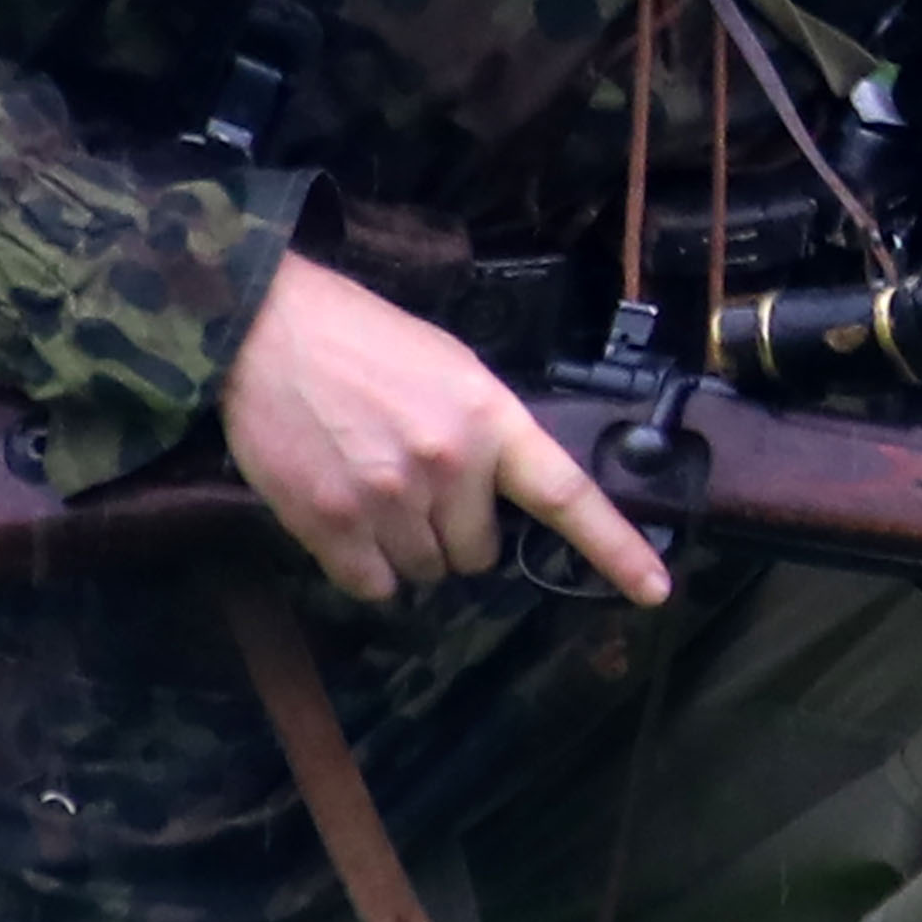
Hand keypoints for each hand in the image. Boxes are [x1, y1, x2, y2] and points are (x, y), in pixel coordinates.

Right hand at [219, 249, 674, 608]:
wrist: (266, 328)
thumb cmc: (364, 340)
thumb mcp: (451, 367)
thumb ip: (486, 431)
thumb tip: (507, 494)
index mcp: (490, 419)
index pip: (567, 495)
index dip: (615, 550)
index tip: (655, 592)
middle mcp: (448, 465)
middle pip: (478, 553)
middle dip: (456, 531)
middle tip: (417, 482)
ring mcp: (388, 499)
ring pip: (426, 572)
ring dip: (408, 548)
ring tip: (374, 488)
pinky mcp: (330, 525)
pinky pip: (373, 586)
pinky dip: (365, 567)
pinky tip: (346, 517)